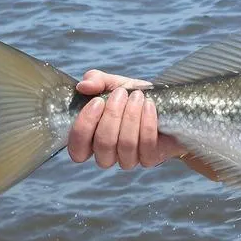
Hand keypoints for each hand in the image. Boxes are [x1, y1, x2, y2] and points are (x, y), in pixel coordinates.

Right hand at [67, 70, 185, 168]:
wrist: (163, 103)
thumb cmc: (130, 96)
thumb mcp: (111, 84)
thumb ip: (95, 81)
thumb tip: (83, 86)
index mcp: (90, 140)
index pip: (77, 148)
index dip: (84, 127)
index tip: (97, 101)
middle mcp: (106, 154)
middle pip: (103, 144)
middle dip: (113, 116)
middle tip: (121, 94)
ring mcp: (127, 159)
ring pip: (126, 145)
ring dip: (131, 117)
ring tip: (137, 97)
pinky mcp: (149, 159)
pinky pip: (146, 146)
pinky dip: (147, 123)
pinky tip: (149, 105)